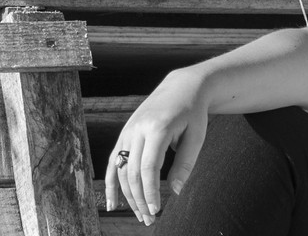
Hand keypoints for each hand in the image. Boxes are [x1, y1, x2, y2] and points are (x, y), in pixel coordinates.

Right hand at [104, 68, 209, 225]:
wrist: (182, 87)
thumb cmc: (193, 113)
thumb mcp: (196, 136)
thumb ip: (185, 163)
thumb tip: (176, 192)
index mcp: (157, 128)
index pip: (148, 167)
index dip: (150, 192)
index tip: (157, 211)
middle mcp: (138, 129)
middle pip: (132, 172)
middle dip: (140, 199)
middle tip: (150, 220)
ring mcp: (128, 130)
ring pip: (121, 170)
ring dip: (128, 196)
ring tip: (141, 215)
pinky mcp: (124, 133)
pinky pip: (113, 162)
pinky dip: (111, 184)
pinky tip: (112, 204)